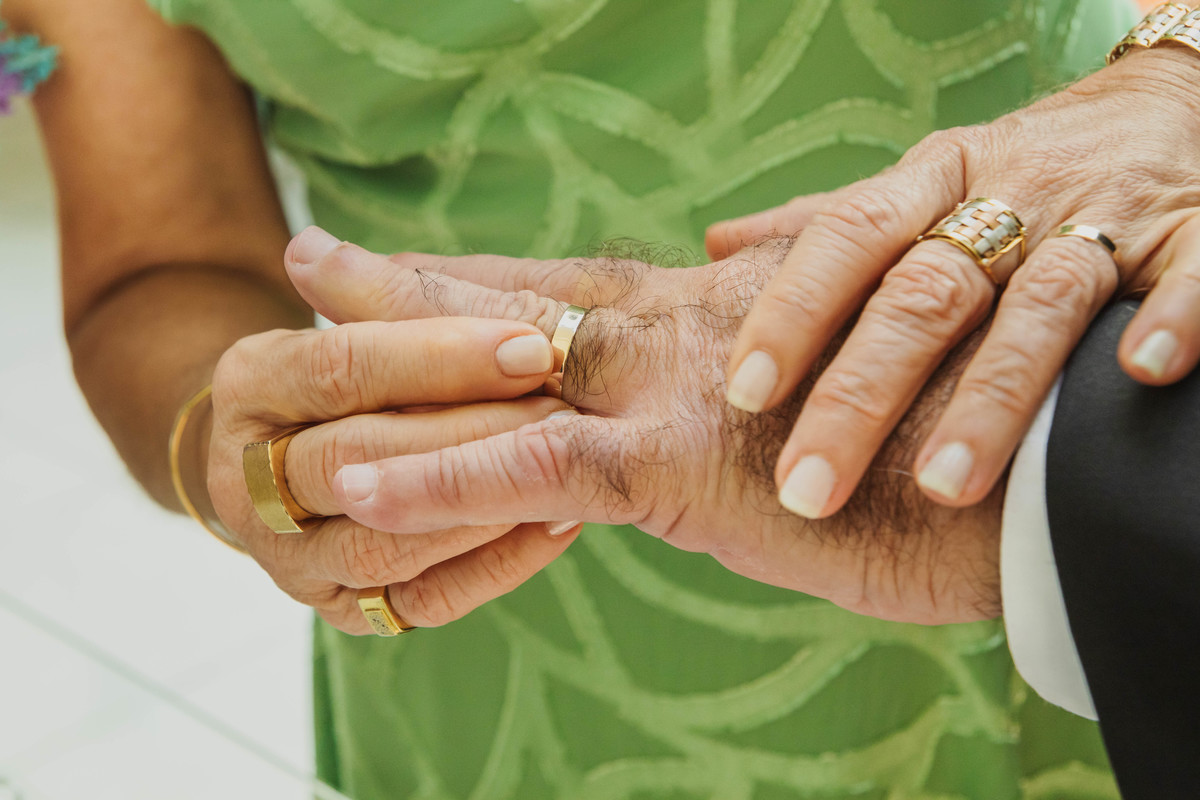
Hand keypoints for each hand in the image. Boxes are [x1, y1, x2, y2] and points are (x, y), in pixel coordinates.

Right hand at [206, 294, 578, 633]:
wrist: (305, 457)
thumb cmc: (355, 373)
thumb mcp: (358, 325)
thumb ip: (370, 300)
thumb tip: (314, 246)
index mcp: (248, 385)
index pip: (338, 368)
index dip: (435, 355)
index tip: (530, 342)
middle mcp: (245, 482)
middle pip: (356, 458)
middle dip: (468, 434)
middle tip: (565, 411)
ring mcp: (290, 560)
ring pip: (380, 545)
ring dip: (479, 507)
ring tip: (569, 470)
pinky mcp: (344, 614)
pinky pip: (419, 603)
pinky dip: (494, 565)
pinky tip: (562, 522)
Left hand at [284, 228, 1005, 623]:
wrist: (1027, 473)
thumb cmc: (935, 431)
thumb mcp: (831, 370)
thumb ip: (763, 315)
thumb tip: (723, 253)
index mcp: (707, 317)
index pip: (567, 282)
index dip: (481, 267)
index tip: (406, 254)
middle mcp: (678, 335)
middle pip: (515, 299)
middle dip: (409, 282)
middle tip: (312, 258)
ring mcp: (673, 395)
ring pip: (505, 375)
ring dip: (394, 377)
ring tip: (284, 368)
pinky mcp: (685, 467)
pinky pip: (539, 472)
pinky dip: (444, 482)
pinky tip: (357, 488)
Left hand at [718, 47, 1199, 517]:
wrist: (1158, 110)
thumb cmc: (1012, 178)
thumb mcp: (917, 185)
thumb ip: (824, 228)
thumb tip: (715, 249)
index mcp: (931, 179)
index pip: (846, 238)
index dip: (790, 312)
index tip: (740, 395)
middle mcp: (1008, 195)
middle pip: (926, 292)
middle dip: (861, 392)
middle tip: (807, 486)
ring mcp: (1103, 216)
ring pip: (1043, 304)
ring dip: (991, 396)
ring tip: (942, 487)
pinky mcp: (1195, 233)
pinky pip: (1190, 273)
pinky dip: (1170, 317)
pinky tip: (1137, 374)